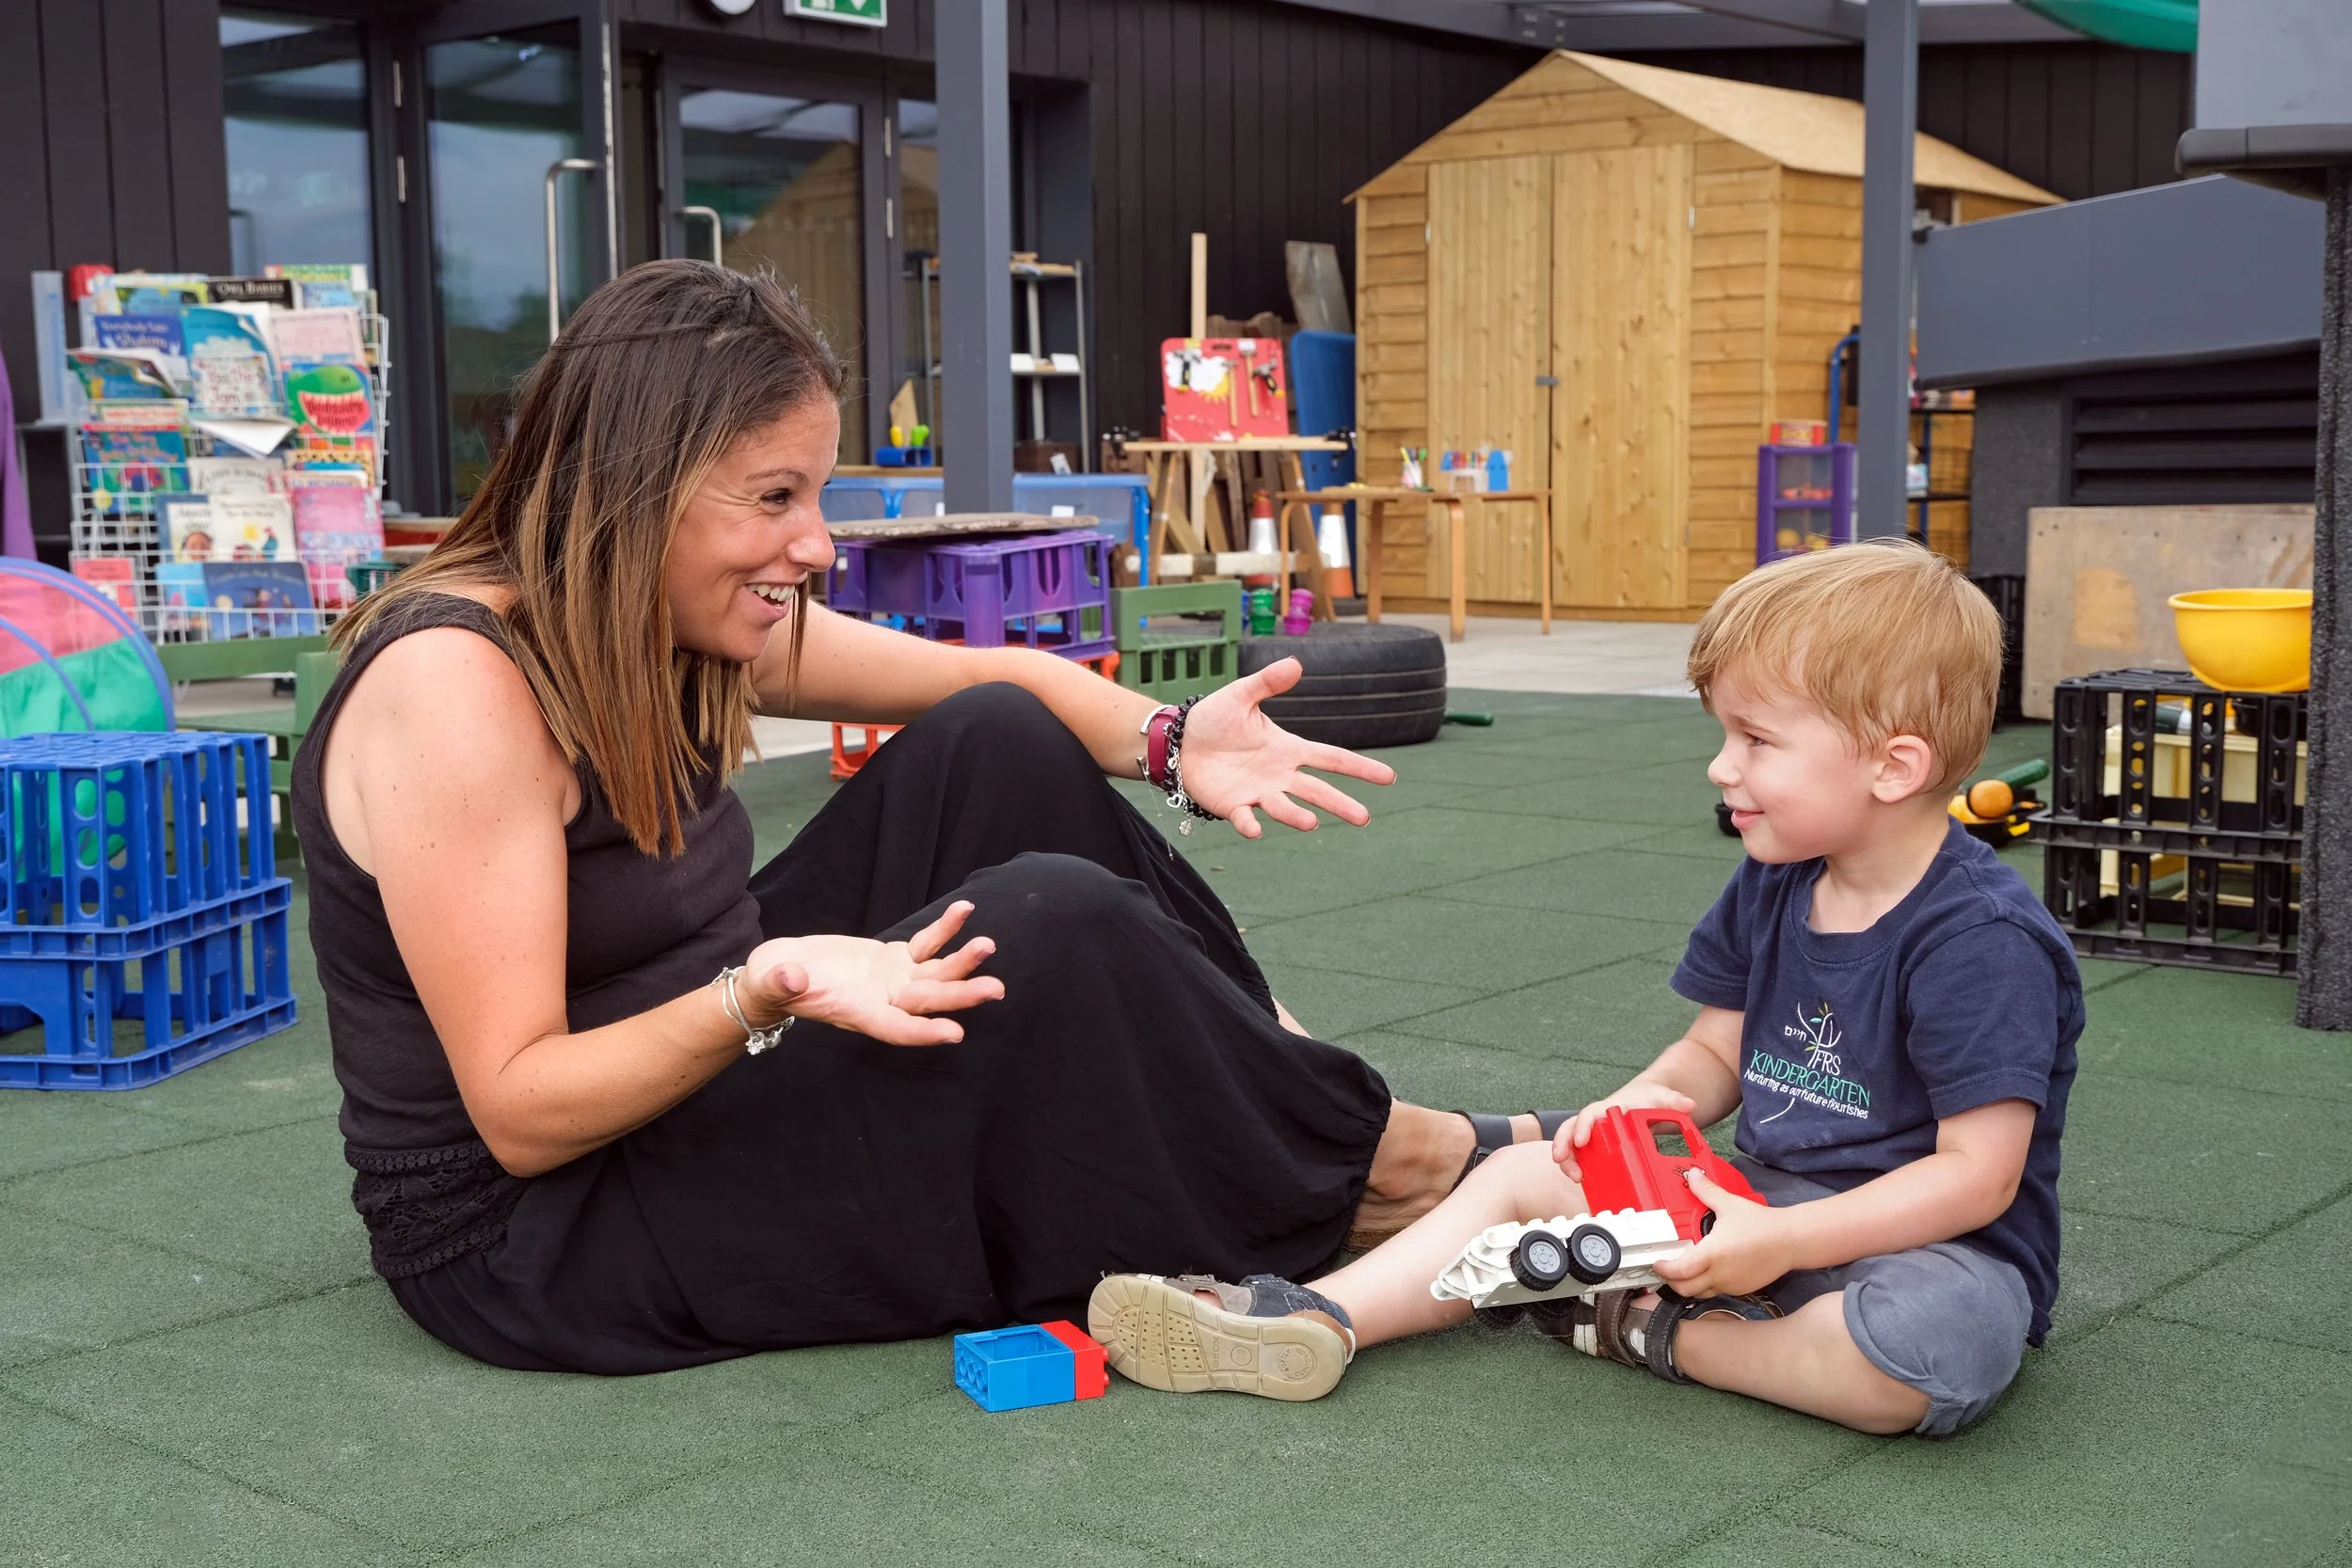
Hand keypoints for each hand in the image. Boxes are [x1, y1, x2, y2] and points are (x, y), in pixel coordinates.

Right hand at [738, 900, 1003, 1046]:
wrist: (781, 972)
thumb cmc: (773, 982)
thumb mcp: (772, 981)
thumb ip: (782, 982)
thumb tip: (792, 977)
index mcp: (857, 1012)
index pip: (895, 1028)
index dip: (923, 1031)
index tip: (955, 1033)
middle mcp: (883, 1001)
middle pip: (928, 1001)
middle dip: (961, 996)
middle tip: (995, 989)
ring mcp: (893, 981)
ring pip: (935, 974)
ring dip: (963, 962)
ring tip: (988, 944)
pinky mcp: (893, 959)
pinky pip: (925, 944)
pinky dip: (945, 929)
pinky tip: (965, 909)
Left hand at [1174, 659, 1396, 836]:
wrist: (1180, 742)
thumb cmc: (1215, 719)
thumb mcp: (1241, 695)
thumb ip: (1267, 682)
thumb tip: (1295, 664)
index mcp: (1288, 749)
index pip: (1331, 758)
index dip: (1359, 767)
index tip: (1388, 777)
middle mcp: (1279, 775)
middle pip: (1317, 791)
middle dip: (1341, 803)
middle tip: (1364, 818)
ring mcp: (1258, 793)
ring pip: (1284, 807)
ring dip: (1297, 816)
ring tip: (1312, 823)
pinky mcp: (1233, 806)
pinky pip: (1244, 818)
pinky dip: (1250, 825)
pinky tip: (1255, 828)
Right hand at [1554, 1080, 1698, 1183]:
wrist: (1644, 1098)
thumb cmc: (1647, 1097)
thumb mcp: (1661, 1097)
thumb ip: (1674, 1101)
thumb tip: (1689, 1105)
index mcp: (1608, 1107)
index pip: (1589, 1114)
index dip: (1582, 1127)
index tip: (1582, 1141)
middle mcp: (1596, 1120)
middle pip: (1570, 1129)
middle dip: (1562, 1145)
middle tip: (1562, 1161)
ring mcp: (1593, 1134)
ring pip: (1571, 1145)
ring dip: (1568, 1160)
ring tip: (1576, 1177)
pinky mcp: (1595, 1146)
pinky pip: (1580, 1155)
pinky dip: (1577, 1166)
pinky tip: (1583, 1180)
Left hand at [1651, 1168, 1792, 1299]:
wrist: (1790, 1240)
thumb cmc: (1761, 1223)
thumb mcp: (1729, 1204)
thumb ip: (1707, 1191)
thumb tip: (1692, 1175)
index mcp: (1712, 1254)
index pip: (1680, 1271)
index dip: (1664, 1269)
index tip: (1657, 1263)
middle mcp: (1719, 1274)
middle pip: (1685, 1289)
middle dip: (1671, 1281)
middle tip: (1666, 1269)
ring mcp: (1731, 1285)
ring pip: (1700, 1294)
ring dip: (1688, 1286)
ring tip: (1683, 1271)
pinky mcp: (1741, 1289)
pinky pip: (1717, 1292)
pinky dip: (1706, 1286)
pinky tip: (1706, 1272)